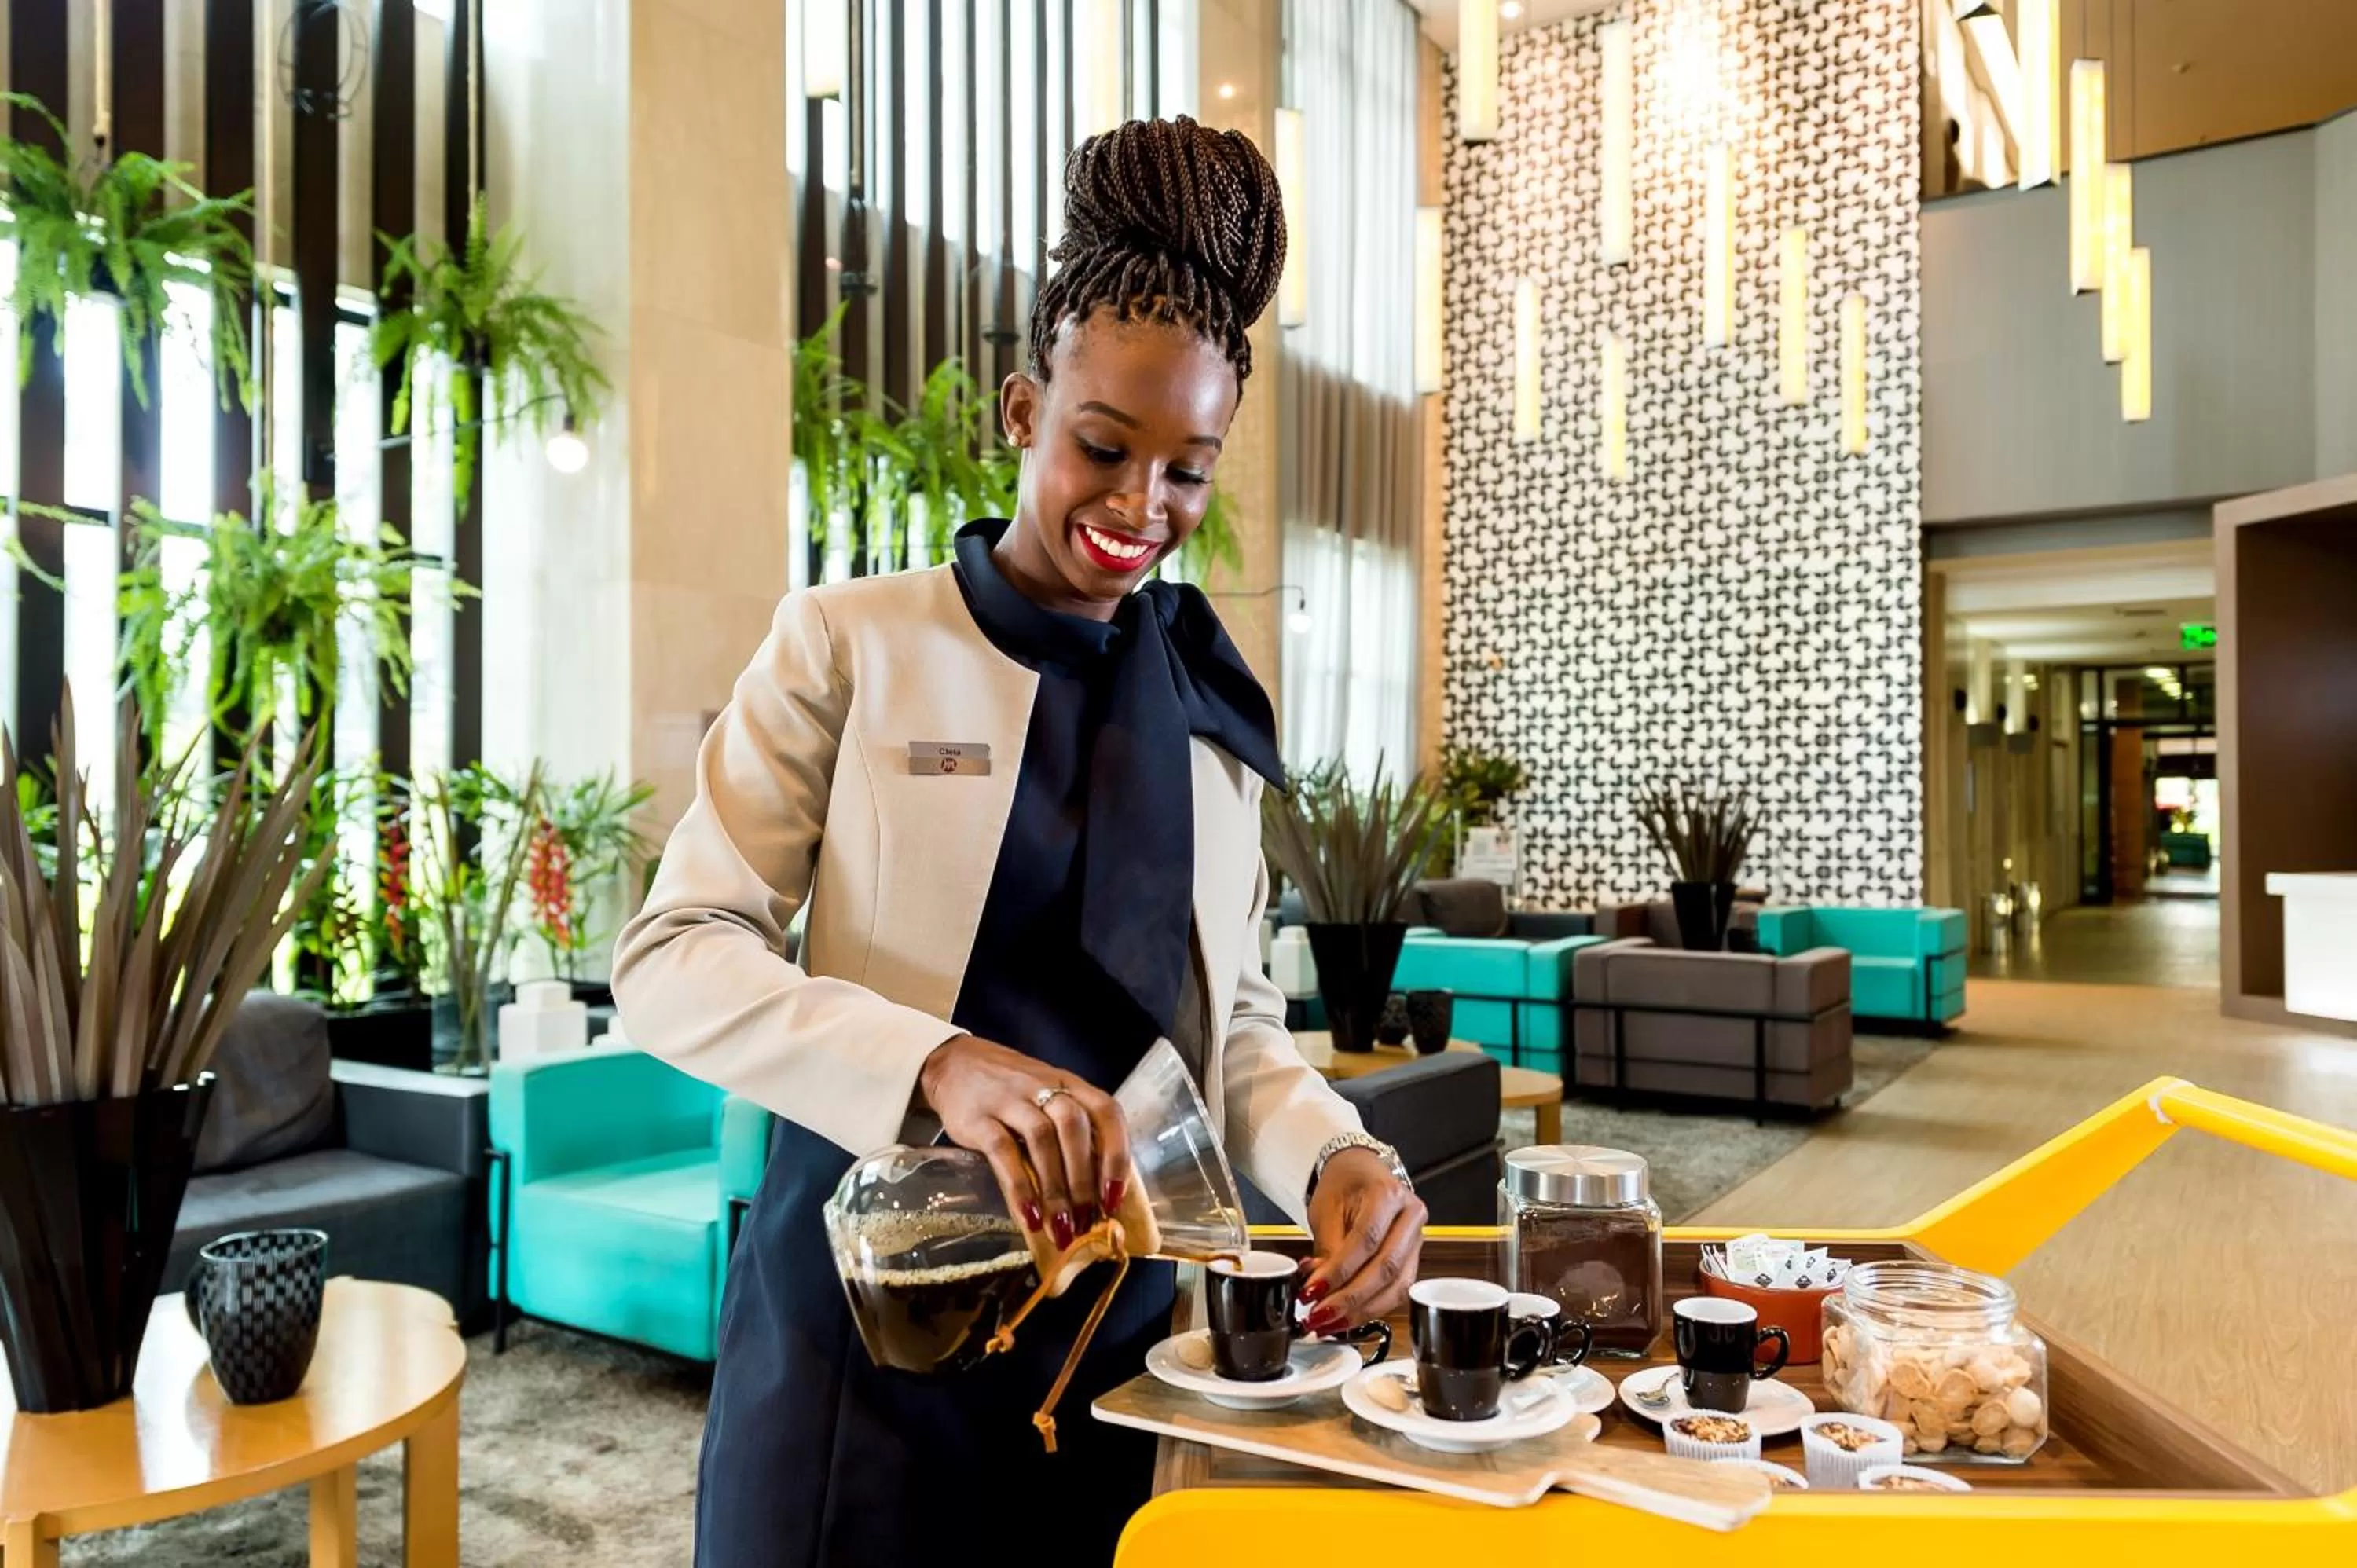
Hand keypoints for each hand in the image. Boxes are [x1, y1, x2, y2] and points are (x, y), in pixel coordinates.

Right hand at [917, 1035, 1132, 1250]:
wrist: (954, 1063)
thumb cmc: (1012, 1091)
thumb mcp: (1047, 1097)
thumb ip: (1070, 1133)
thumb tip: (1096, 1194)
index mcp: (1069, 1084)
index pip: (1106, 1111)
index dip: (1116, 1155)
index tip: (1115, 1196)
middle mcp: (1043, 1087)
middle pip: (1074, 1128)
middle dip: (1084, 1181)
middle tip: (1087, 1222)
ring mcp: (1009, 1099)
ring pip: (1042, 1140)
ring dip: (1055, 1189)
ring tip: (1060, 1228)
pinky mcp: (978, 1117)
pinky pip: (1003, 1153)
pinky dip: (1019, 1187)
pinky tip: (1028, 1217)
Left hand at [1300, 1149, 1425, 1334]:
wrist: (1361, 1174)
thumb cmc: (1344, 1186)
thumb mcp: (1327, 1210)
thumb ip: (1326, 1250)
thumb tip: (1318, 1290)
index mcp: (1388, 1195)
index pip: (1365, 1240)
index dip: (1338, 1272)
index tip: (1312, 1291)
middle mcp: (1410, 1216)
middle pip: (1385, 1268)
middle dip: (1349, 1298)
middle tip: (1320, 1314)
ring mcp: (1417, 1239)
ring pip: (1396, 1287)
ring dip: (1361, 1311)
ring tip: (1331, 1323)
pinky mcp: (1413, 1259)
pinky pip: (1397, 1291)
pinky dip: (1371, 1308)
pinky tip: (1348, 1317)